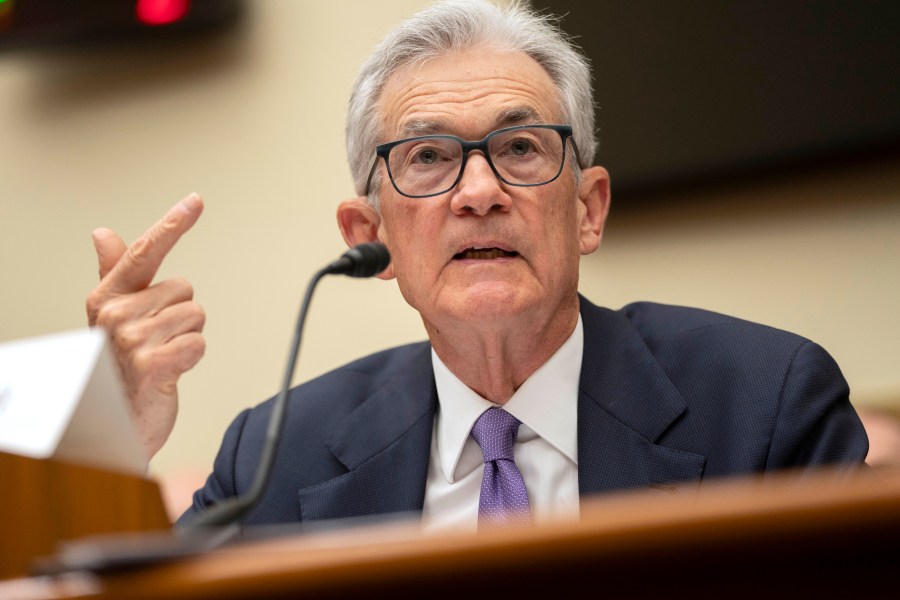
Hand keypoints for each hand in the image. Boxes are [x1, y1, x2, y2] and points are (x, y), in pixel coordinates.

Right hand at [85, 193, 205, 460]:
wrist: (114, 423)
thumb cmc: (117, 367)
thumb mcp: (113, 318)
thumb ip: (114, 273)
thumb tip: (103, 233)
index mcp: (107, 298)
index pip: (144, 252)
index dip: (172, 224)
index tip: (195, 200)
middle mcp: (116, 315)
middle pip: (185, 290)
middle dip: (181, 316)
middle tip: (157, 342)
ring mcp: (132, 340)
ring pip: (195, 316)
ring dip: (187, 338)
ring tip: (162, 357)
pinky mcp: (153, 364)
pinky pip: (198, 343)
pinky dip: (192, 357)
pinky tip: (169, 371)